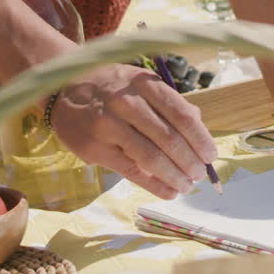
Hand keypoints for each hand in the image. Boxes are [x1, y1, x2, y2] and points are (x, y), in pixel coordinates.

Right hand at [50, 63, 216, 198]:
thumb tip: (199, 127)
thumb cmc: (110, 86)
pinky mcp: (94, 148)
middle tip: (200, 174)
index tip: (211, 155)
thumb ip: (168, 102)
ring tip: (187, 185)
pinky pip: (132, 171)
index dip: (201, 139)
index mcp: (144, 83)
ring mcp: (108, 125)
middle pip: (169, 139)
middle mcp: (127, 102)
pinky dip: (155, 185)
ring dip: (175, 176)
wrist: (62, 87)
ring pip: (151, 158)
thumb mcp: (140, 82)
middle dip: (190, 162)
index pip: (181, 115)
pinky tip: (169, 191)